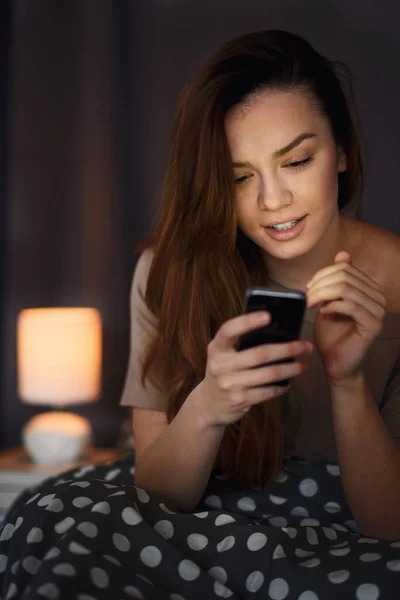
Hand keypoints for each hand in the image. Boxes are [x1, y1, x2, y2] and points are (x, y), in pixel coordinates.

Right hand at [197, 311, 312, 427]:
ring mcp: (230, 384)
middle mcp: (221, 365)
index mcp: (216, 348)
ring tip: (304, 365)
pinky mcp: (239, 399)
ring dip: (291, 369)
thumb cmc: (223, 372)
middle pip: (260, 353)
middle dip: (288, 349)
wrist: (208, 405)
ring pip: (269, 373)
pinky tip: (289, 383)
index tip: (268, 316)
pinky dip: (282, 387)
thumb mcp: (223, 355)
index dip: (248, 321)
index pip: (229, 330)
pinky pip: (267, 391)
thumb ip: (239, 343)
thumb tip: (275, 331)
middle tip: (306, 346)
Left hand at [306, 250, 386, 383]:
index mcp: (369, 289)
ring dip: (322, 295)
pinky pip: (351, 305)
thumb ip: (336, 280)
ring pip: (346, 289)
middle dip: (320, 284)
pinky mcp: (373, 325)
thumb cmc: (332, 333)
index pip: (345, 269)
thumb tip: (343, 254)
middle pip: (345, 276)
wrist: (336, 363)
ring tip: (311, 304)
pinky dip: (332, 306)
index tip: (308, 287)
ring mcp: (378, 312)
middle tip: (306, 297)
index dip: (322, 274)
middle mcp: (378, 298)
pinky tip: (323, 313)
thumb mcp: (330, 300)